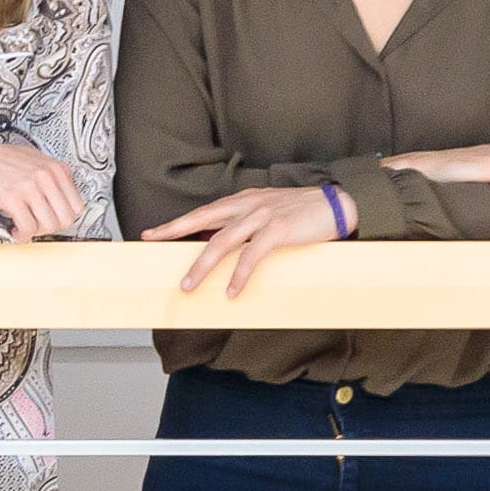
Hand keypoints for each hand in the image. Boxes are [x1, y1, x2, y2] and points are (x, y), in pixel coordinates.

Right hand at [0, 130, 84, 242]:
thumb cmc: (3, 158)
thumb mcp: (37, 160)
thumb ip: (53, 177)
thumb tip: (63, 201)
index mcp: (56, 168)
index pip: (77, 205)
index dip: (65, 217)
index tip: (53, 220)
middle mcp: (46, 176)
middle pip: (65, 218)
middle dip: (52, 228)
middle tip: (39, 227)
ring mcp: (30, 187)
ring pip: (48, 225)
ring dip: (37, 233)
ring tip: (25, 228)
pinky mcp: (12, 198)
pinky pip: (27, 227)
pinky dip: (23, 235)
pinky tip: (16, 230)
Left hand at [141, 183, 347, 296]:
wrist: (338, 203)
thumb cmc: (303, 211)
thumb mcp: (268, 211)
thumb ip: (244, 224)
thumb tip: (220, 244)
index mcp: (243, 200)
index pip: (203, 211)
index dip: (177, 222)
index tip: (152, 232)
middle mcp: (248, 204)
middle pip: (203, 220)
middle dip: (175, 232)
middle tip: (152, 243)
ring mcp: (262, 216)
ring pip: (222, 241)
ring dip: (203, 265)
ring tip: (189, 285)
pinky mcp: (278, 230)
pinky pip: (253, 255)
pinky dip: (240, 274)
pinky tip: (232, 290)